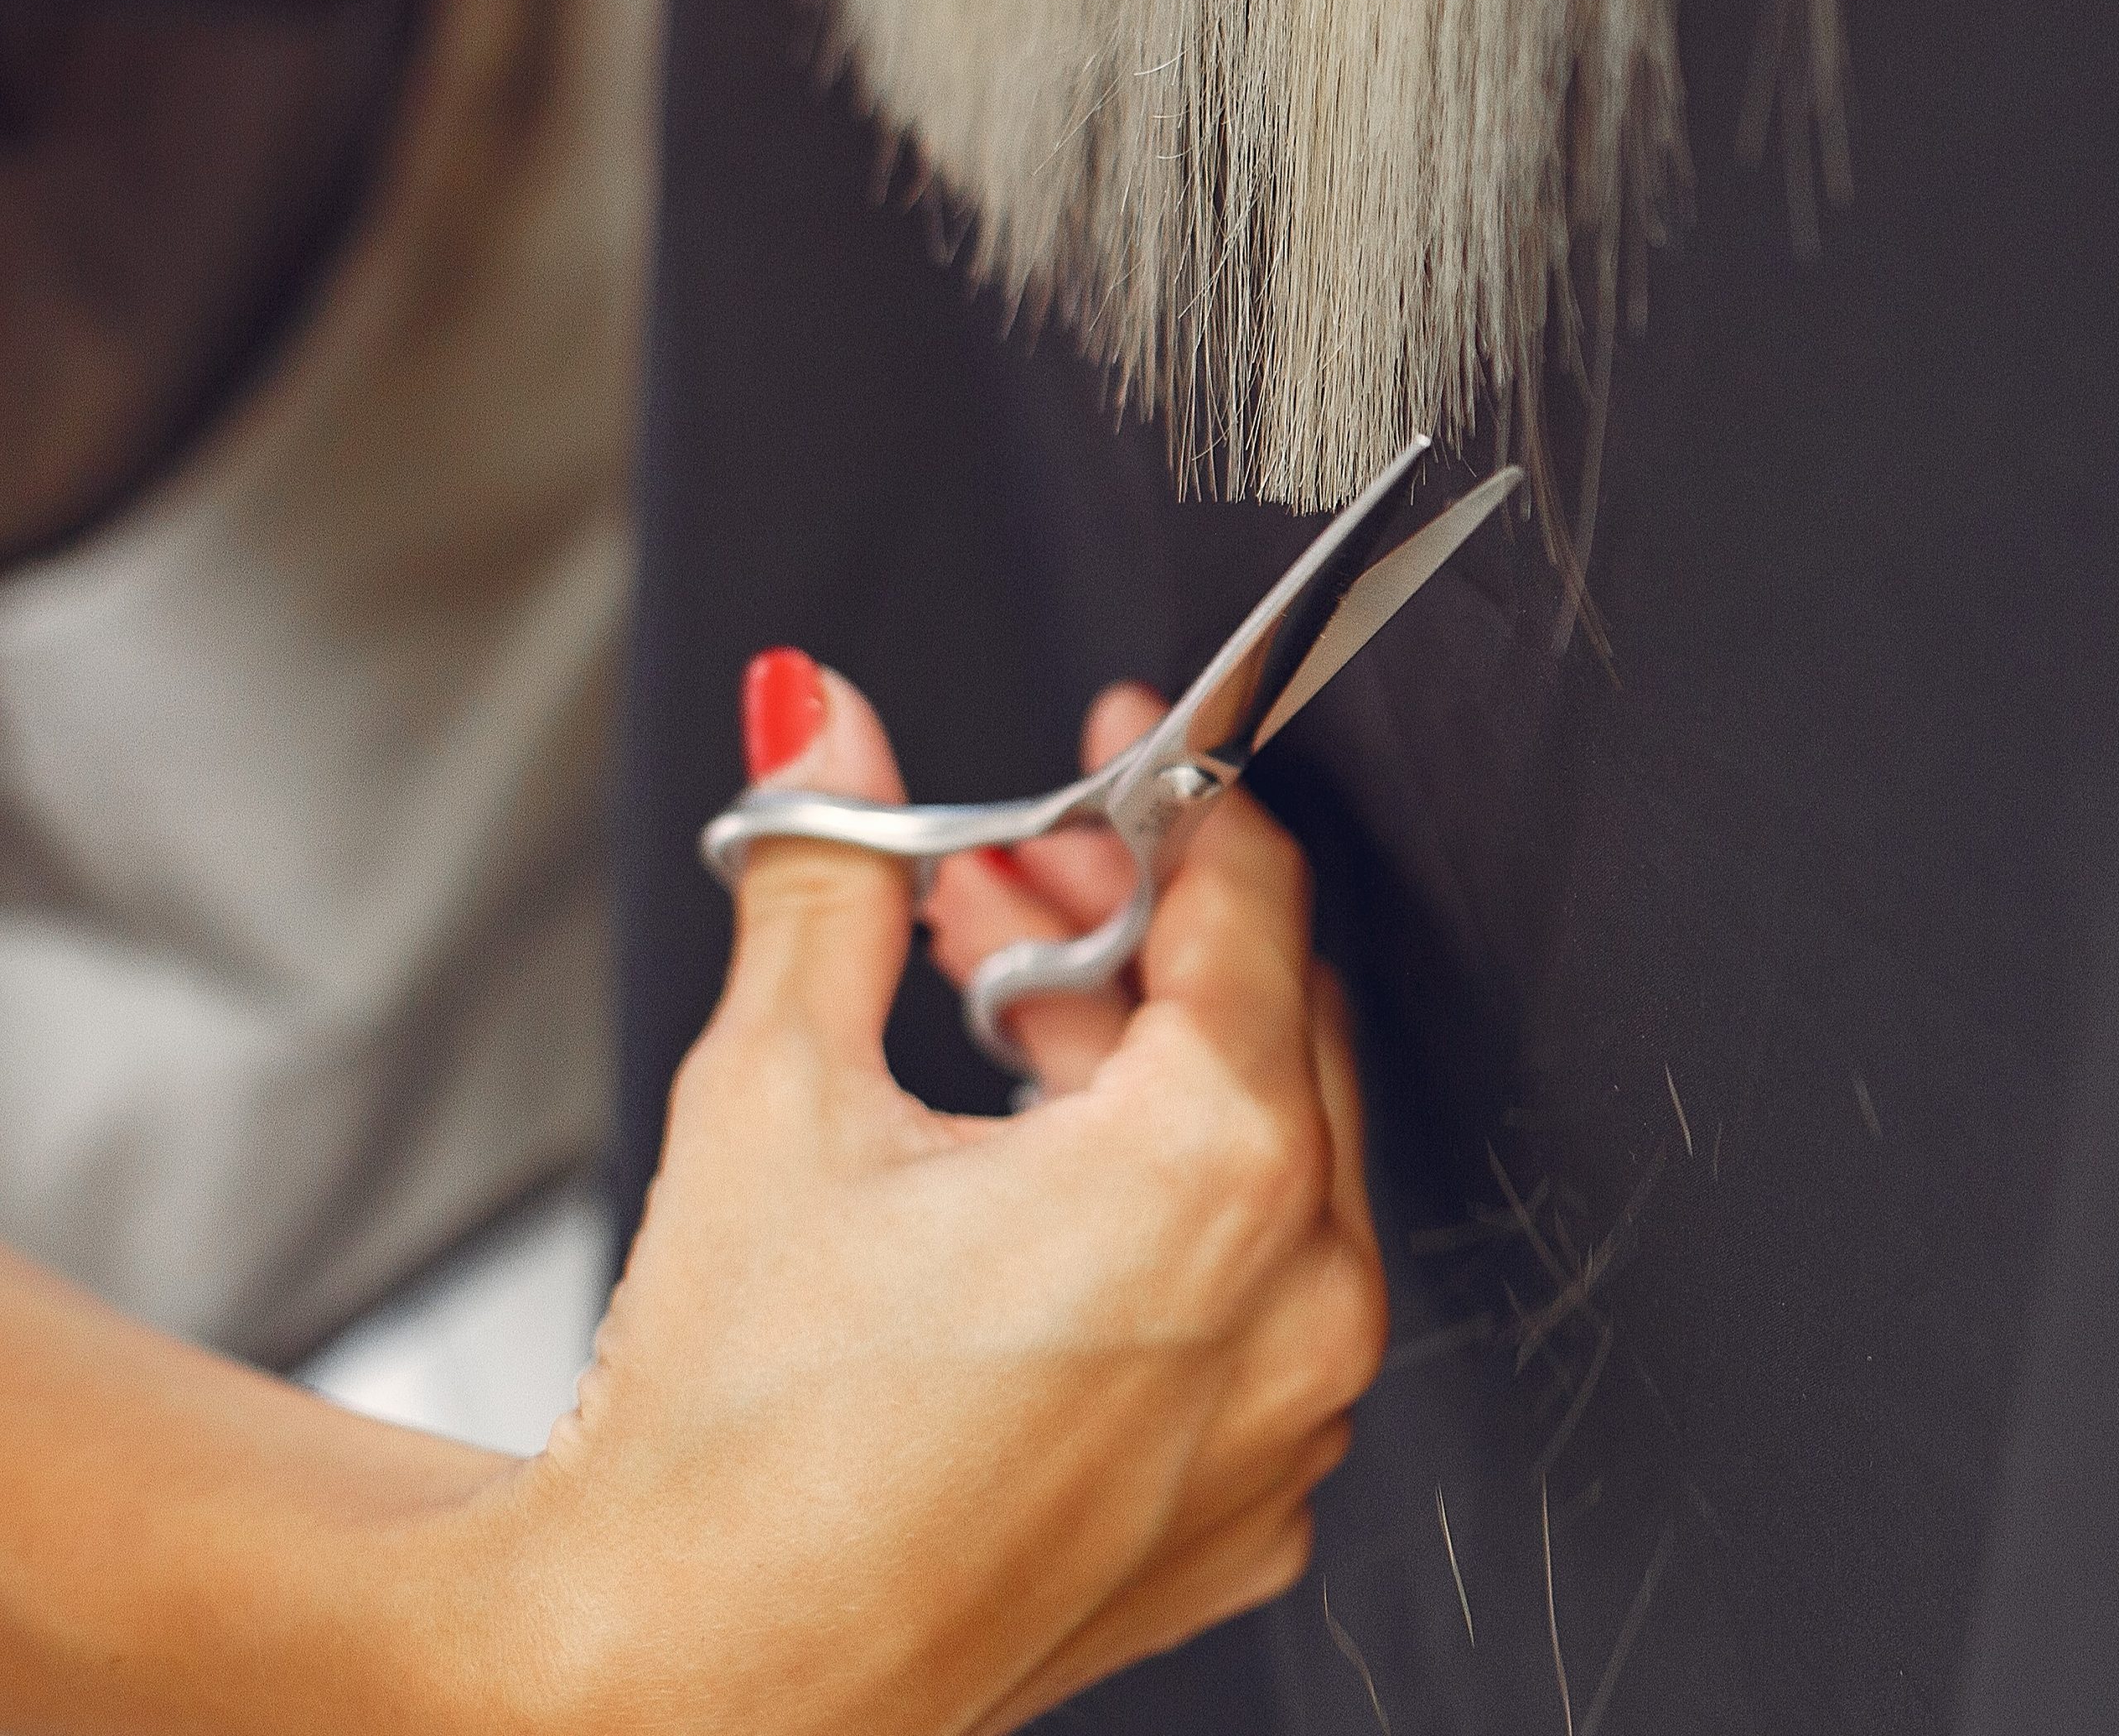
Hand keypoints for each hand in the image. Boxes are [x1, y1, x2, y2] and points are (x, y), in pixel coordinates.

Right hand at [460, 654, 1386, 1735]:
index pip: (1253, 907)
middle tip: (1005, 893)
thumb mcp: (774, 1088)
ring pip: (1268, 1161)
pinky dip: (1170, 1216)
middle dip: (1134, 927)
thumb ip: (827, 872)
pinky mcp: (1243, 1512)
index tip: (1125, 753)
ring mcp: (1284, 1429)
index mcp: (1208, 1179)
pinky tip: (1032, 1192)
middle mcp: (1294, 1309)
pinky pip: (1256, 1303)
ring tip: (988, 1028)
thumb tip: (821, 719)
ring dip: (1142, 1066)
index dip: (1177, 799)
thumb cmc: (730, 1437)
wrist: (679, 1694)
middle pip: (1267, 1026)